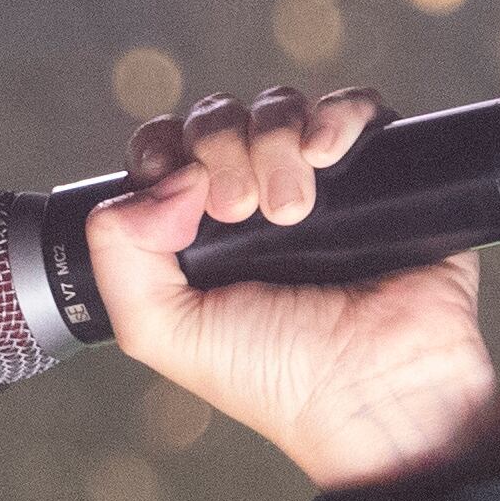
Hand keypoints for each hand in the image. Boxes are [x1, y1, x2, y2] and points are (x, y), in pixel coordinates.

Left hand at [83, 85, 499, 494]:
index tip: (181, 193)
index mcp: (196, 231)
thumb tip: (164, 179)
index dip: (160, 151)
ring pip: (278, 107)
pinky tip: (327, 154)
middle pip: (216, 119)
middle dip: (219, 148)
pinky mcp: (382, 173)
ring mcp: (318, 183)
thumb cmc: (274, 376)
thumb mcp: (160, 330)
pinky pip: (354, 107)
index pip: (163, 149)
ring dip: (273, 141)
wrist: (374, 392)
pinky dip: (335, 114)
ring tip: (292, 209)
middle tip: (241, 210)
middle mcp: (254, 198)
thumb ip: (117, 253)